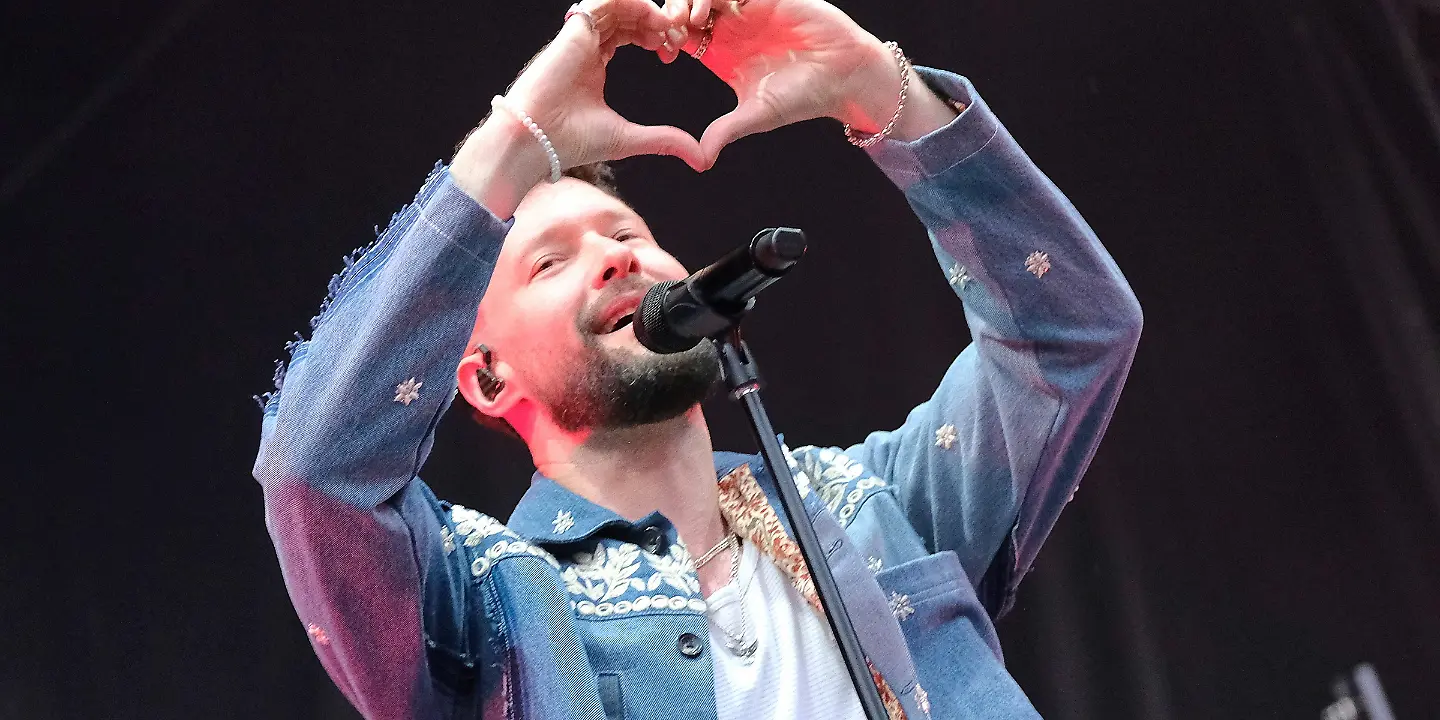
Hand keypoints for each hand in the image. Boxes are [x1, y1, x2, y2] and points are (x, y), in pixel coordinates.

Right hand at [452, 0, 705, 216]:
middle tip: (679, 39)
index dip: (655, 35)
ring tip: (668, 30)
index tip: (673, 53)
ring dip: (648, 11)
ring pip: (617, 5)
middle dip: (656, 21)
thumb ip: (665, 140)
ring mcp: (578, 37)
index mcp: (594, 64)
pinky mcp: (574, 32)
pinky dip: (630, 2)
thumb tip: (703, 160)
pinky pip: (603, 2)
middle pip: (626, 15)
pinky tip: (652, 19)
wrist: (536, 141)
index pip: (628, 34)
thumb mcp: (631, 139)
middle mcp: (586, 47)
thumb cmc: (572, 142)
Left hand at [659, 0, 904, 165]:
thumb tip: (700, 161)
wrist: (844, 74)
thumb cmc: (803, 97)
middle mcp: (730, 29)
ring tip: (693, 18)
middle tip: (672, 28)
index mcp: (720, 54)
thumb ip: (725, 132)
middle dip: (671, 13)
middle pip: (685, 8)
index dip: (665, 38)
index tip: (664, 51)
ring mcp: (748, 8)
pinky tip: (715, 7)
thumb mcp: (757, 116)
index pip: (679, 36)